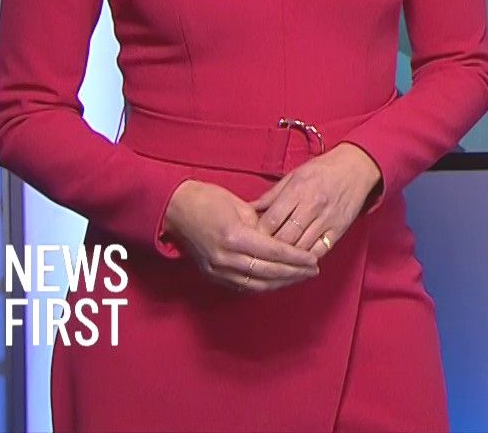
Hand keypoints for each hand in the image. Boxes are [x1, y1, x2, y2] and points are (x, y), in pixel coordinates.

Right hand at [162, 179, 320, 291]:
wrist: (174, 210)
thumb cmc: (207, 200)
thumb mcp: (240, 206)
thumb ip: (262, 225)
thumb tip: (282, 239)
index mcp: (235, 236)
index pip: (274, 253)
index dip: (296, 258)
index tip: (313, 260)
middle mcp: (226, 258)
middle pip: (269, 272)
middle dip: (294, 273)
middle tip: (313, 270)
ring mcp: (218, 270)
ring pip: (257, 285)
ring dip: (281, 283)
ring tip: (299, 278)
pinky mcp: (212, 275)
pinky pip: (243, 286)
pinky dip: (263, 285)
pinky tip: (277, 281)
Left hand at [253, 143, 381, 258]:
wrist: (356, 168)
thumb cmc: (322, 170)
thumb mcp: (294, 175)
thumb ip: (271, 195)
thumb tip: (248, 210)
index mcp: (298, 190)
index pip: (272, 220)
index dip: (257, 233)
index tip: (249, 239)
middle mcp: (312, 206)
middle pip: (284, 237)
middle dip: (269, 248)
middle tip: (259, 253)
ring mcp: (327, 219)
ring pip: (301, 247)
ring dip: (286, 257)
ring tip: (274, 260)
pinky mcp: (339, 230)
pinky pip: (319, 251)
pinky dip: (306, 259)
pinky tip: (297, 260)